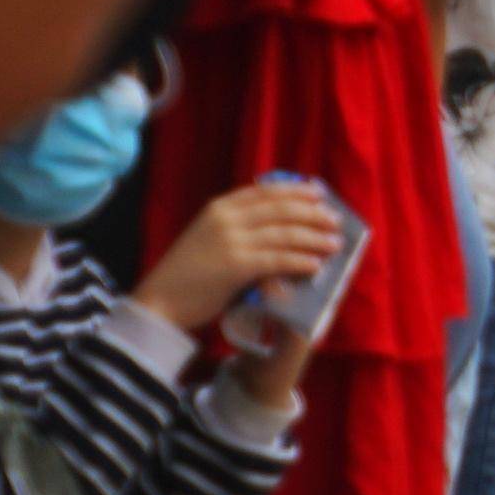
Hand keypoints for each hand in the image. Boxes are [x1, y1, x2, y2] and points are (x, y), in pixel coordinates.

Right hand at [135, 172, 348, 336]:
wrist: (158, 303)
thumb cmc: (186, 275)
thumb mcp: (209, 238)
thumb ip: (239, 228)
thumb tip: (281, 228)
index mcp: (219, 207)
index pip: (266, 191)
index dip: (296, 191)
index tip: (319, 194)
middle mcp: (227, 218)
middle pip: (282, 209)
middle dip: (313, 213)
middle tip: (335, 220)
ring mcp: (231, 240)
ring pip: (285, 233)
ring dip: (315, 238)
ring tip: (334, 243)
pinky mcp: (236, 265)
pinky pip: (278, 259)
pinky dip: (300, 261)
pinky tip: (315, 265)